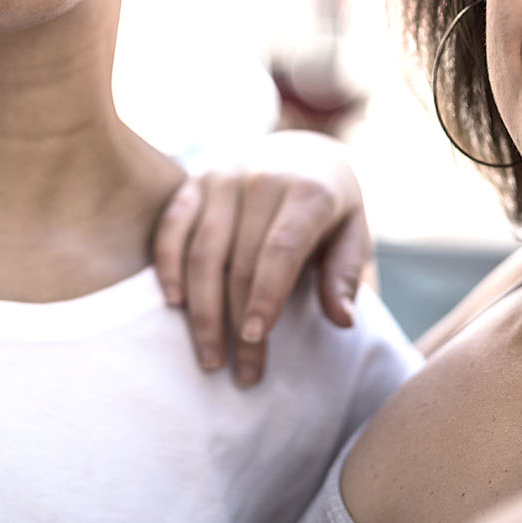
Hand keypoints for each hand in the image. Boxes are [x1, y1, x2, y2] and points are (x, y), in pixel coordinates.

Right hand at [152, 130, 371, 386]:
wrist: (302, 149)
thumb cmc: (331, 206)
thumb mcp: (354, 231)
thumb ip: (346, 274)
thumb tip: (342, 320)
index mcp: (308, 191)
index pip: (280, 248)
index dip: (266, 295)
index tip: (255, 338)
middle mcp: (261, 177)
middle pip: (238, 259)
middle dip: (235, 321)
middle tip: (241, 373)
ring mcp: (222, 175)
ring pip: (202, 250)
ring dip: (201, 309)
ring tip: (210, 357)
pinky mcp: (193, 179)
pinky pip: (172, 224)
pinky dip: (168, 264)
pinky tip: (174, 304)